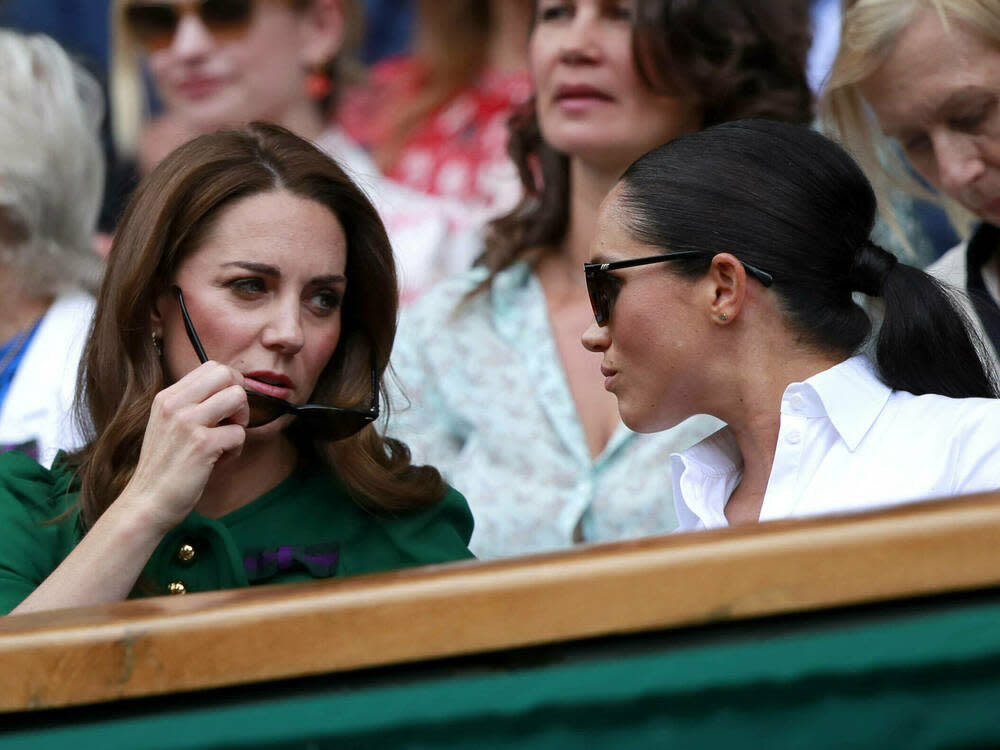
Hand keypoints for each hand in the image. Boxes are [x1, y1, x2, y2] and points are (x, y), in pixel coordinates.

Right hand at [121, 361, 250, 532]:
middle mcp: (175, 404)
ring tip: (226, 439)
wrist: (147, 502)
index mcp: (167, 397)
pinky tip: (219, 461)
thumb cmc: (165, 467)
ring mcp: (188, 422)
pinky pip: (239, 433)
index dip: (229, 385)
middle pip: (227, 374)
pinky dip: (236, 449)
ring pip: (238, 397)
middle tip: (231, 420)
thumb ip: (192, 406)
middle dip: (240, 396)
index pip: (211, 367)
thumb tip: (228, 391)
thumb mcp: (168, 425)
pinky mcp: (202, 445)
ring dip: (241, 420)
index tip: (226, 407)